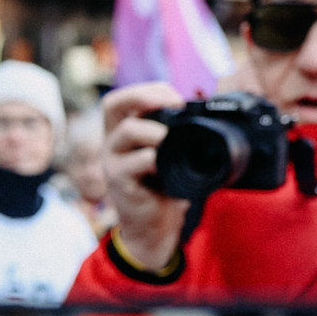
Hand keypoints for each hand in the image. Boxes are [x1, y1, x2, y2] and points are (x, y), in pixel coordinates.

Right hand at [100, 81, 191, 270]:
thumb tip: (204, 111)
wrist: (154, 226)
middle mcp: (113, 143)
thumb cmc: (163, 188)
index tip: (178, 99)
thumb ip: (175, 133)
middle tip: (173, 105)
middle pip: (113, 103)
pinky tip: (165, 168)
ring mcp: (112, 161)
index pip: (123, 99)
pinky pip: (135, 162)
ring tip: (170, 140)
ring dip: (156, 130)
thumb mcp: (170, 155)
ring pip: (127, 130)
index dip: (150, 90)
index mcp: (123, 132)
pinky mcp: (118, 181)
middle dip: (145, 96)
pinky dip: (155, 159)